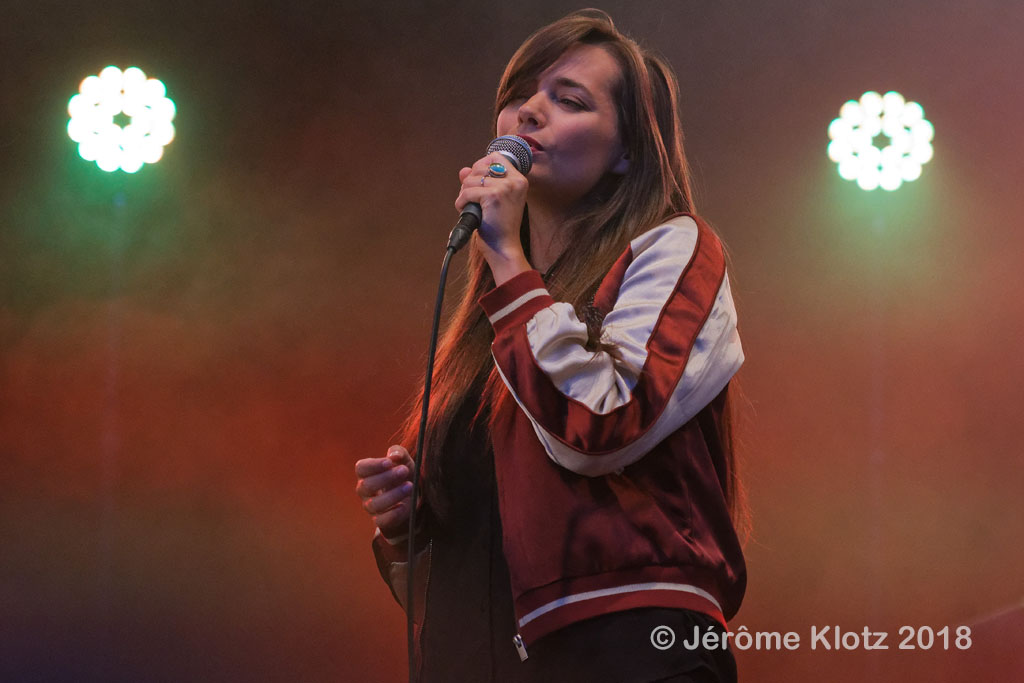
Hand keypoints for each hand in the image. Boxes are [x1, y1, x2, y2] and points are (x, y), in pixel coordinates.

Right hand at [355, 446, 414, 538]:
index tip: (389, 462)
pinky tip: (405, 505)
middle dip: (386, 478)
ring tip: (409, 486)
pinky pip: (381, 521)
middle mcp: (364, 490)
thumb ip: (398, 453)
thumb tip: (393, 456)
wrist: (412, 495)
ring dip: (393, 495)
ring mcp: (370, 506)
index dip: (373, 465)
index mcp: (367, 473)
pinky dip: (394, 514)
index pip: (361, 468)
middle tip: (404, 471)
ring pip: (374, 504)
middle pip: (367, 485)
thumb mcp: (404, 461)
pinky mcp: (379, 520)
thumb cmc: (403, 474)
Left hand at [454, 152, 530, 282]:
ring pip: (471, 179)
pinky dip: (461, 202)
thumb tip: (463, 170)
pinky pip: (468, 191)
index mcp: (519, 180)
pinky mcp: (494, 196)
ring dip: (464, 193)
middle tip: (471, 198)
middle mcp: (515, 181)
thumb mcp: (491, 201)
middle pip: (481, 166)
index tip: (476, 183)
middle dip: (470, 181)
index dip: (480, 166)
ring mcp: (506, 188)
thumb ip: (479, 182)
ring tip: (469, 206)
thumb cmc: (499, 227)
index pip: (496, 157)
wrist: (504, 248)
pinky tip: (465, 210)